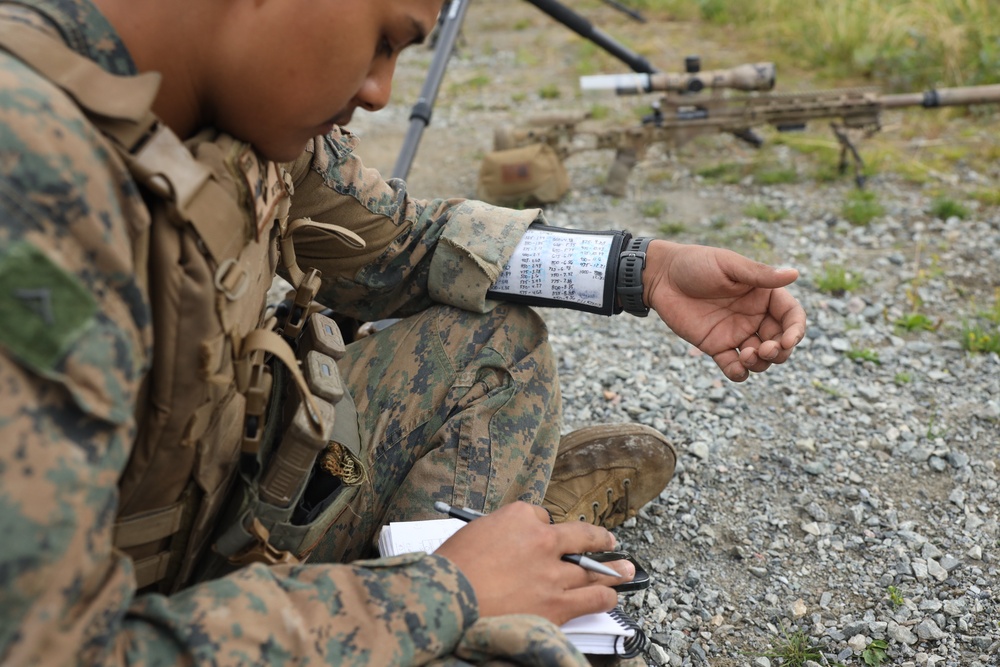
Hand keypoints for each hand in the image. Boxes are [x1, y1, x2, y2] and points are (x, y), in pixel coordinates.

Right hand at [434, 502, 633, 624]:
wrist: (446, 601)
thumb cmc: (451, 568)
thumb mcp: (472, 534)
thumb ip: (498, 534)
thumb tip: (510, 545)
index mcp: (518, 517)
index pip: (541, 517)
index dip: (542, 529)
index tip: (543, 536)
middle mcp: (542, 540)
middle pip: (580, 536)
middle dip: (597, 539)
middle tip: (608, 541)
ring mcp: (553, 573)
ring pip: (592, 570)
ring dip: (612, 570)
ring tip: (625, 569)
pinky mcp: (557, 604)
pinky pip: (592, 598)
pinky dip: (605, 597)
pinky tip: (612, 596)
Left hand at [641, 240, 805, 381]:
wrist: (661, 277)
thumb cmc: (696, 263)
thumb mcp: (728, 265)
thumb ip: (759, 275)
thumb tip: (795, 273)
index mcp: (764, 295)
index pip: (792, 316)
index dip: (796, 331)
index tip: (788, 340)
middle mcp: (755, 316)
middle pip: (780, 342)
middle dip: (779, 352)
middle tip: (764, 349)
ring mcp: (736, 333)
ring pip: (761, 359)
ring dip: (761, 364)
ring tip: (746, 355)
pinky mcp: (716, 347)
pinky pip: (733, 367)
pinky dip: (739, 373)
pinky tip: (736, 368)